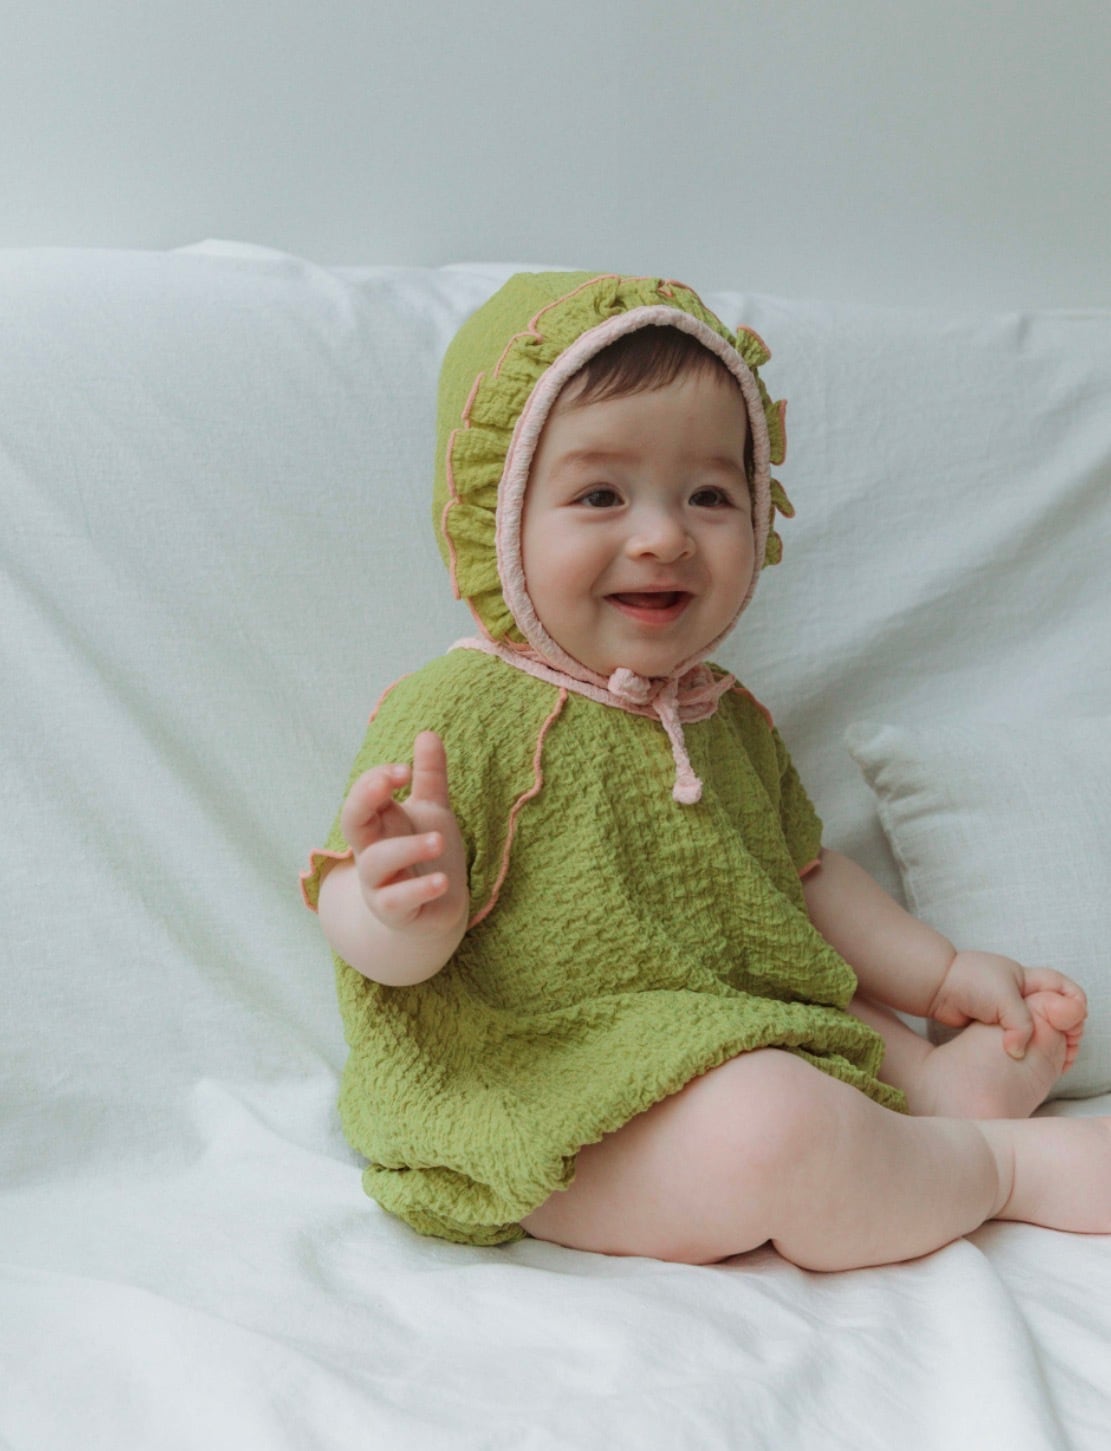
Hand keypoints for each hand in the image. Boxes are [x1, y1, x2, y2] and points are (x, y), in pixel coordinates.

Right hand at [340, 731, 468, 937]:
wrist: (433, 912)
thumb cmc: (425, 856)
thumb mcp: (431, 811)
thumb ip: (429, 776)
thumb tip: (427, 732)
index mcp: (378, 823)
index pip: (364, 795)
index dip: (378, 778)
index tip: (405, 769)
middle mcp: (371, 850)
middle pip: (351, 821)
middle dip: (365, 797)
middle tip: (393, 777)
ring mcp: (379, 882)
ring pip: (376, 863)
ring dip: (407, 848)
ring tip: (439, 840)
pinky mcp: (395, 911)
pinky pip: (397, 901)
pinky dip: (418, 890)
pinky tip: (443, 882)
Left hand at [928, 950, 1087, 1060]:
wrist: (935, 987)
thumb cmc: (968, 982)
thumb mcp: (1003, 999)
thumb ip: (1021, 1024)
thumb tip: (1019, 1051)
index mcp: (1029, 979)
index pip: (1066, 990)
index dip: (1074, 1009)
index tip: (1070, 1027)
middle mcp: (1022, 994)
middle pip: (1056, 1013)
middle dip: (1064, 1031)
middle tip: (1066, 1052)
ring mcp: (1008, 1010)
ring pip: (1039, 1028)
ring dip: (1045, 1043)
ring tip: (1051, 1060)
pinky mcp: (996, 1025)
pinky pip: (1019, 1038)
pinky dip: (1026, 1049)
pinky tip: (1026, 1060)